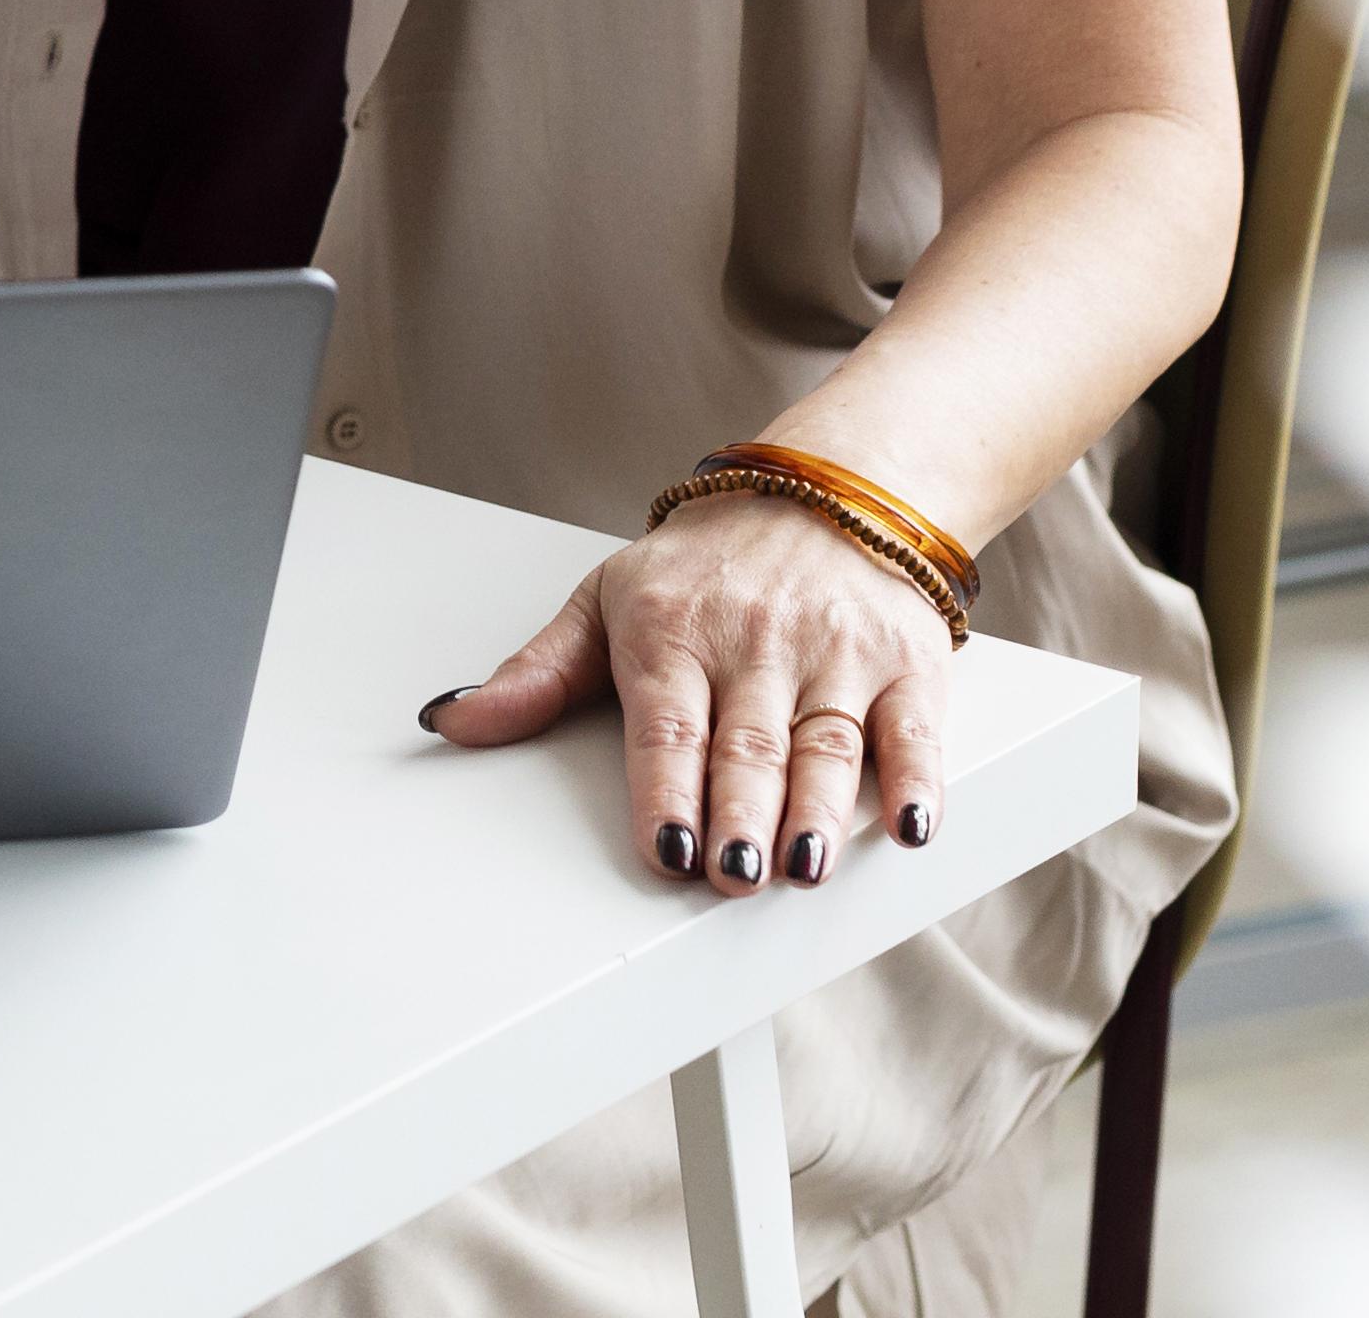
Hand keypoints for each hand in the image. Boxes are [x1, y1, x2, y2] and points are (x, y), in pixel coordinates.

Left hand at [420, 487, 952, 895]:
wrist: (822, 492)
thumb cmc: (704, 566)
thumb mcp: (606, 600)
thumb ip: (536, 674)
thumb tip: (452, 722)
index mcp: (672, 633)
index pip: (667, 726)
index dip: (666, 791)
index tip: (664, 851)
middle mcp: (755, 644)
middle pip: (747, 745)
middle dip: (739, 813)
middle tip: (732, 875)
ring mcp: (834, 654)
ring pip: (824, 744)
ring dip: (817, 809)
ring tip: (802, 867)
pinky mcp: (903, 666)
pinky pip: (912, 729)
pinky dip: (916, 779)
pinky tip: (909, 824)